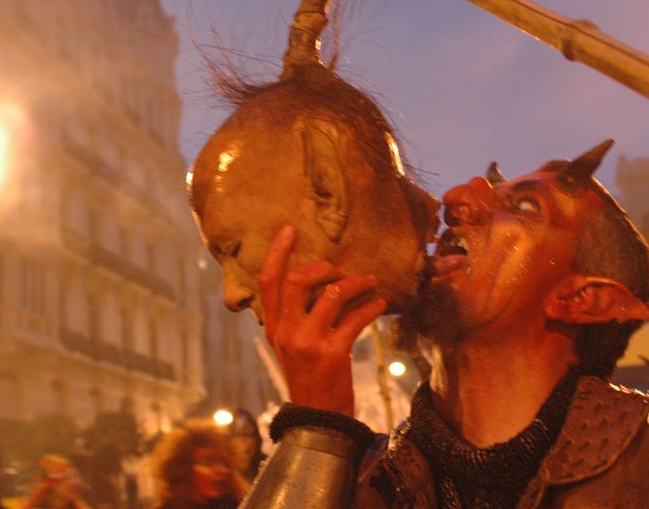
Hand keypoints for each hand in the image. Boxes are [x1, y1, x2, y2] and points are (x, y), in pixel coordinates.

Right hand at [258, 225, 387, 415]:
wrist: (318, 420)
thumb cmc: (309, 379)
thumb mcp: (291, 347)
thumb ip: (295, 317)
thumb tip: (319, 284)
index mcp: (273, 327)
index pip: (268, 282)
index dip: (278, 252)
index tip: (290, 229)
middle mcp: (286, 331)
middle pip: (300, 280)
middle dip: (325, 267)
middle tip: (342, 269)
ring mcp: (308, 342)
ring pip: (333, 294)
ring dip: (357, 283)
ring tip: (372, 283)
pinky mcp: (333, 352)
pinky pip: (356, 318)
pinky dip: (372, 306)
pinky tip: (381, 303)